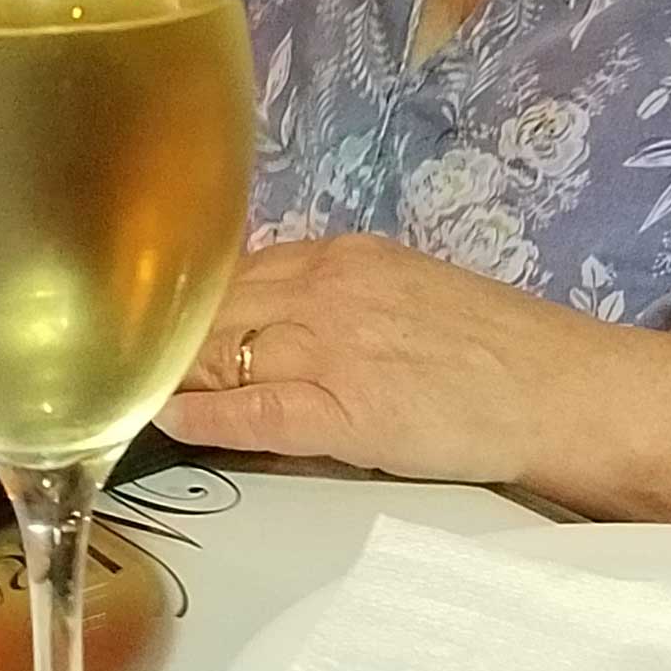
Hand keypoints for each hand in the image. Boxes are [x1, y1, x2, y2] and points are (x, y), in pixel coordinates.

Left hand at [157, 233, 611, 486]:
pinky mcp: (341, 407)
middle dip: (162, 328)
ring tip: (119, 383)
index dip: (187, 297)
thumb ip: (341, 293)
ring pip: (221, 348)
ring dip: (168, 367)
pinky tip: (165, 417)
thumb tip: (279, 312)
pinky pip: (251, 409)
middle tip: (113, 349)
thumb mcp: (407, 289)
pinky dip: (201, 413)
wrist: (557, 387)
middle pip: (215, 303)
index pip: (237, 268)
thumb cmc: (494, 347)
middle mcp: (326, 286)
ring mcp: (330, 345)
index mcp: (343, 253)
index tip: (146, 311)